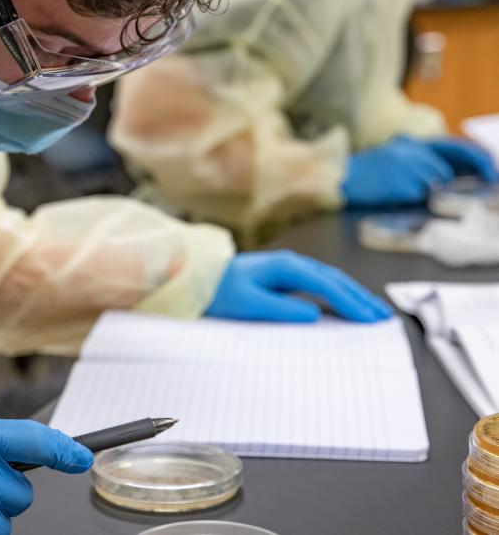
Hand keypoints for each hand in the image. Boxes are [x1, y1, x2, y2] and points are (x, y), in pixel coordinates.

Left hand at [205, 251, 392, 322]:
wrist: (200, 279)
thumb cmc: (220, 291)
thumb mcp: (247, 304)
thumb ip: (281, 309)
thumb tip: (315, 315)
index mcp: (285, 266)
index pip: (326, 284)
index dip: (350, 302)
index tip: (370, 318)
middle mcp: (291, 263)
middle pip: (334, 279)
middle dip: (359, 297)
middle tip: (382, 317)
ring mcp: (289, 268)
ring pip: (329, 280)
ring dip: (352, 295)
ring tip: (373, 312)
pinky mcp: (285, 277)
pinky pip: (319, 285)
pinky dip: (337, 295)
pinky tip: (346, 306)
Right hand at [342, 136, 496, 207]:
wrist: (336, 178)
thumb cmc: (366, 172)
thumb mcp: (394, 156)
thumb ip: (420, 160)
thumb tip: (450, 173)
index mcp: (410, 142)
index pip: (455, 148)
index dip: (477, 160)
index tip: (491, 172)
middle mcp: (411, 151)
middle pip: (442, 171)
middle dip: (437, 182)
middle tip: (436, 186)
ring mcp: (406, 167)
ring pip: (430, 186)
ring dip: (417, 191)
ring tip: (394, 188)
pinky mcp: (400, 185)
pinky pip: (415, 197)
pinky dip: (405, 199)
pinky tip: (388, 194)